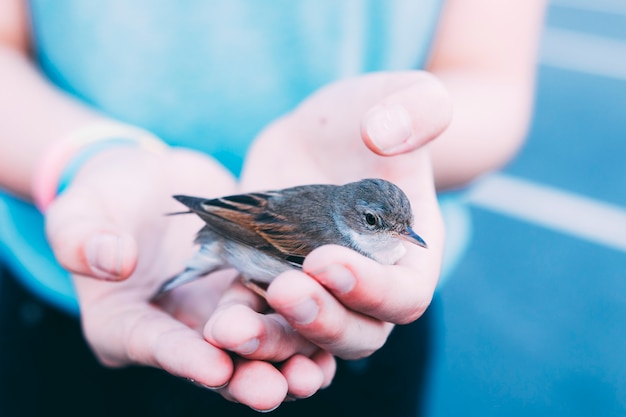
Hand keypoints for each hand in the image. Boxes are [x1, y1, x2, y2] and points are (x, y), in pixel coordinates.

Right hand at [44, 146, 333, 410]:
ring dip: (285, 363)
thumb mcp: (81, 211)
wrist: (150, 184)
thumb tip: (111, 261)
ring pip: (256, 352)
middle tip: (273, 387)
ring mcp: (217, 318)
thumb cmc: (105, 196)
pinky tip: (331, 340)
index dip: (182, 357)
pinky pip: (283, 322)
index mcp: (125, 325)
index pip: (153, 345)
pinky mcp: (251, 297)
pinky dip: (307, 333)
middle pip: (213, 365)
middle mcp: (177, 333)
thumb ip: (81, 237)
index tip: (212, 364)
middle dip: (244, 375)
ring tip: (312, 372)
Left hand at [233, 70, 449, 358]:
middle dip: (321, 320)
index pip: (406, 296)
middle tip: (284, 288)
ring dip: (273, 341)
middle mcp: (369, 286)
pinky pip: (265, 321)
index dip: (372, 290)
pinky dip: (243, 325)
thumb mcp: (397, 97)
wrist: (318, 134)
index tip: (326, 257)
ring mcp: (322, 292)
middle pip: (358, 334)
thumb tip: (385, 134)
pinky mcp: (278, 283)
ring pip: (307, 341)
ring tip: (234, 325)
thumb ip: (415, 108)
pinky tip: (216, 318)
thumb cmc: (368, 116)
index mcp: (410, 255)